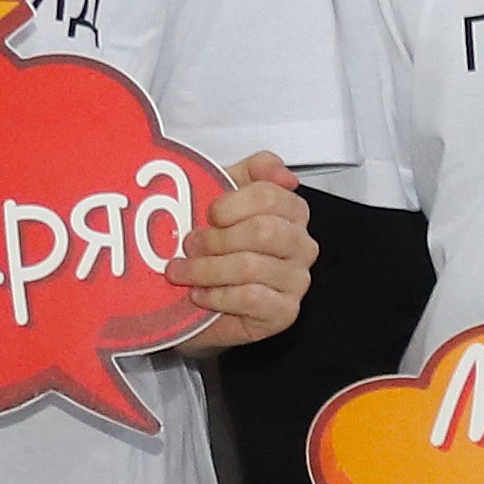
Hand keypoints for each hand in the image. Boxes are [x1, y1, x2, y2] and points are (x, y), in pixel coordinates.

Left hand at [169, 152, 311, 352]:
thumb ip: (249, 174)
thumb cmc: (208, 249)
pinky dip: (216, 295)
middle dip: (216, 239)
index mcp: (290, 214)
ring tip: (182, 272)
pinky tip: (200, 294)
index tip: (209, 213)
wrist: (190, 300)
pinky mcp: (284, 312)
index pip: (271, 196)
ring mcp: (296, 281)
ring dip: (206, 269)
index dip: (232, 204)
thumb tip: (281, 170)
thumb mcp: (220, 200)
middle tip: (189, 245)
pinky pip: (251, 298)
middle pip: (264, 231)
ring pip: (252, 267)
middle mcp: (301, 246)